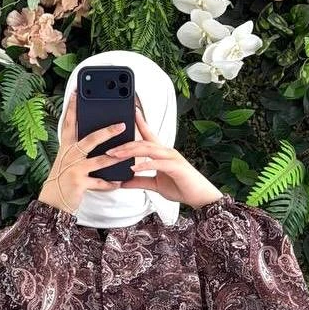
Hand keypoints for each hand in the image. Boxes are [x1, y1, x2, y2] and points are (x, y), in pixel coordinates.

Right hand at [38, 89, 126, 213]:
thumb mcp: (66, 161)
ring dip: (116, 157)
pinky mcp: (79, 183)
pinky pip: (99, 182)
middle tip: (121, 125)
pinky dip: (110, 183)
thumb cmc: (62, 180)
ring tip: (128, 153)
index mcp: (67, 147)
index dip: (73, 108)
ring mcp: (75, 169)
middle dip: (107, 131)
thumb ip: (77, 149)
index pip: (69, 123)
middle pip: (90, 139)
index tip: (77, 92)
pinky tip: (119, 182)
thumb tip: (92, 136)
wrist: (52, 203)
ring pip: (99, 160)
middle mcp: (70, 155)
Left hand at [104, 105, 223, 209]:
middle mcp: (167, 152)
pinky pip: (157, 163)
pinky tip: (134, 168)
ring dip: (131, 152)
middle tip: (109, 149)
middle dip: (125, 144)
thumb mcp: (156, 185)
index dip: (140, 122)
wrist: (199, 197)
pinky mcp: (176, 167)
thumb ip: (140, 181)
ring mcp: (172, 158)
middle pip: (143, 142)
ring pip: (148, 149)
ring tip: (116, 155)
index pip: (148, 135)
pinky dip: (145, 165)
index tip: (130, 112)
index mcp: (162, 154)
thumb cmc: (181, 188)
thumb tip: (124, 182)